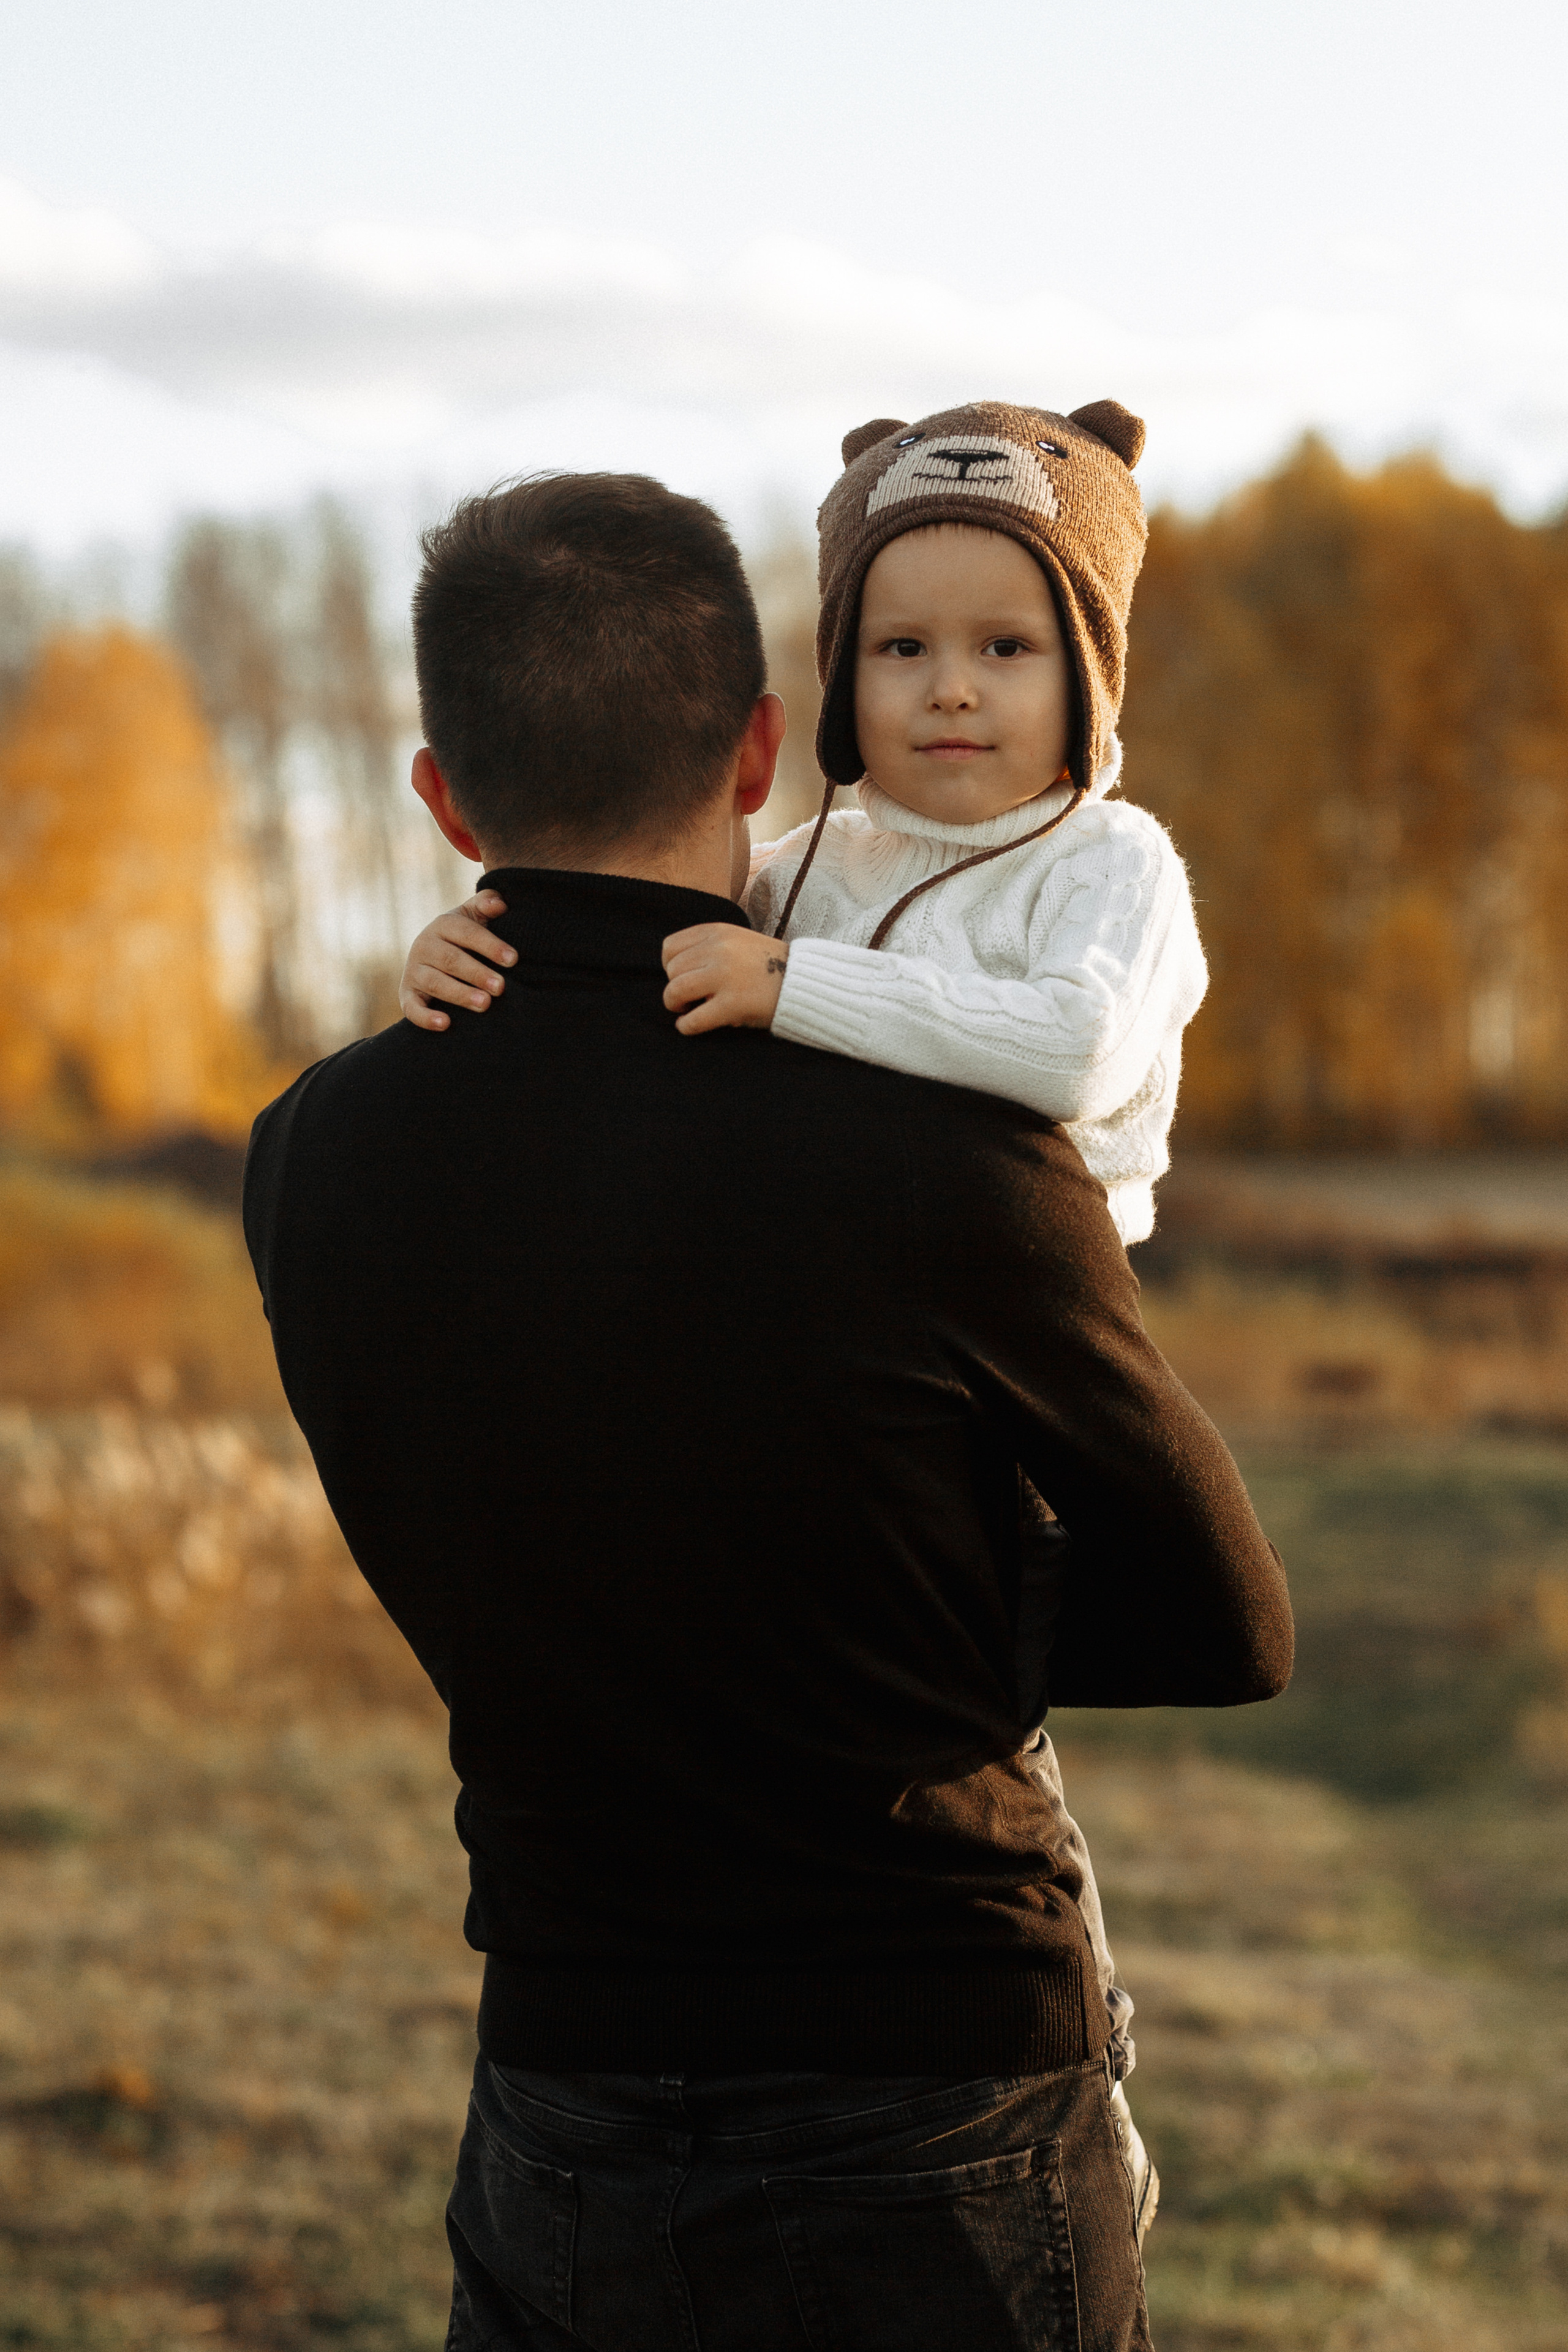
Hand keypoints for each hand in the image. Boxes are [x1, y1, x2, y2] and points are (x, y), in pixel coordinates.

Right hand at [399, 890, 515, 1029]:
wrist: (434, 956)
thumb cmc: (464, 937)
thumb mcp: (474, 917)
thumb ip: (486, 905)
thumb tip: (500, 903)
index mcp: (443, 924)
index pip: (467, 933)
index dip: (490, 945)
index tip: (513, 959)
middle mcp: (424, 945)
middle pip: (451, 960)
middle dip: (477, 973)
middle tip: (500, 987)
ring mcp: (414, 971)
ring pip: (435, 983)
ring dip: (460, 994)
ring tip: (485, 1004)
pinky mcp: (407, 995)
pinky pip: (412, 1008)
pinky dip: (426, 1017)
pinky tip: (445, 1024)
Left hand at [661, 924, 788, 1034]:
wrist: (805, 982)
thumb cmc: (768, 967)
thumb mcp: (738, 941)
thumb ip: (709, 947)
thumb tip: (674, 969)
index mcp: (718, 932)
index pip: (670, 947)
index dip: (670, 966)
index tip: (682, 976)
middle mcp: (719, 950)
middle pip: (672, 970)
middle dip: (675, 986)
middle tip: (687, 998)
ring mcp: (725, 976)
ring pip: (675, 991)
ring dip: (675, 1004)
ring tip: (687, 1010)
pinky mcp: (733, 1004)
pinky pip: (693, 1020)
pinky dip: (686, 1026)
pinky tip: (690, 1026)